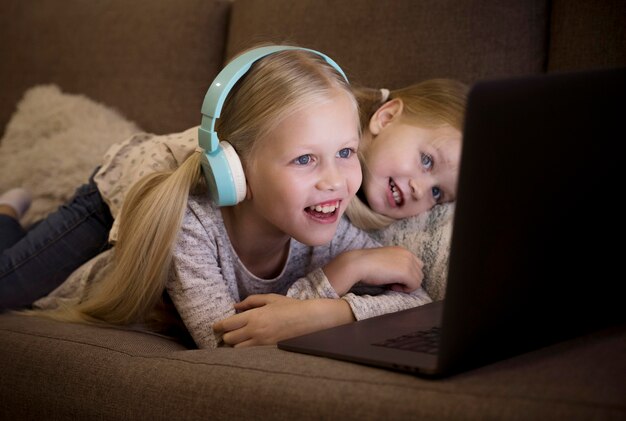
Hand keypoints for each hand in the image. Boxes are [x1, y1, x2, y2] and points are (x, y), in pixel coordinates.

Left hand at [212, 294, 353, 347]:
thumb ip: (251, 301)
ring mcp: (262, 342)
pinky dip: (245, 349)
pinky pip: (249, 353)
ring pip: (237, 348)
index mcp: (254, 316)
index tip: (215, 327)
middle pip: (229, 338)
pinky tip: (248, 344)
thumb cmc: (290, 307)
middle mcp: (255, 330)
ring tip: (238, 338)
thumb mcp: (270, 299)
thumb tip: (235, 306)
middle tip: (228, 331)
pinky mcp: (268, 349)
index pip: (228, 324)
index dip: (218, 326)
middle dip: (226, 335)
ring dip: (235, 343)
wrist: (309, 319)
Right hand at [324, 246, 423, 294]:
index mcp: (402, 250)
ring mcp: (408, 263)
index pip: (416, 265)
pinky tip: (391, 286)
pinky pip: (414, 286)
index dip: (407, 275)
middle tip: (393, 283)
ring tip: (391, 285)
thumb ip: (395, 264)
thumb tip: (401, 277)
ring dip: (406, 286)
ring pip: (418, 280)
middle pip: (419, 273)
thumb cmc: (366, 264)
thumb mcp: (384, 260)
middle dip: (408, 281)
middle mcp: (408, 254)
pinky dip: (404, 289)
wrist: (358, 263)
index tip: (394, 278)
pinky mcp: (406, 272)